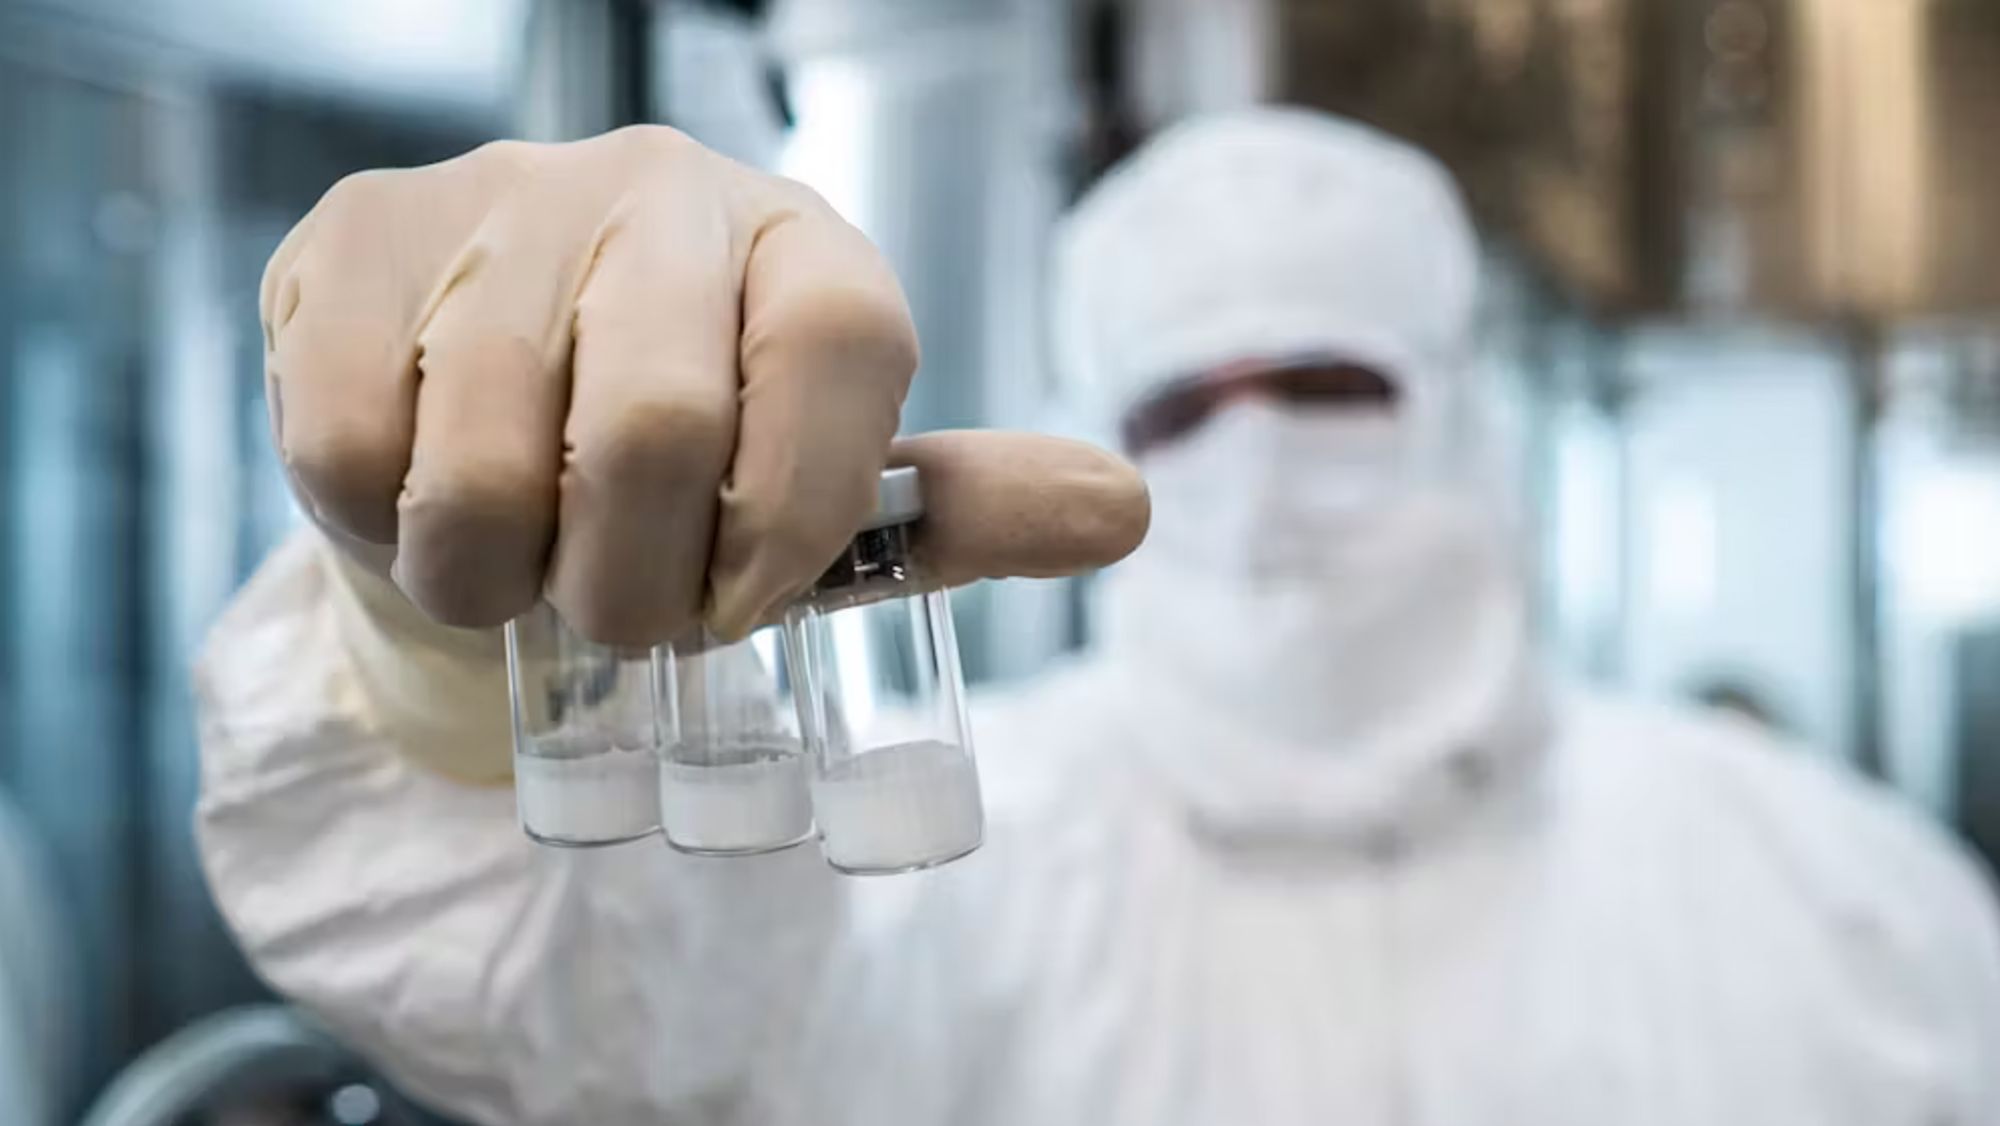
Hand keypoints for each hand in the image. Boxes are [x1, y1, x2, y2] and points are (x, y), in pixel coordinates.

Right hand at [262, 126, 1146, 644]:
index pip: (848, 351)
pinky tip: (425, 500)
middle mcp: (663, 191)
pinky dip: (389, 532)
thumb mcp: (822, 488)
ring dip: (501, 579)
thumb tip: (1122, 510)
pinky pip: (359, 450)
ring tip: (519, 566)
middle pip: (659, 430)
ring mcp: (500, 203)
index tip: (743, 599)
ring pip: (493, 463)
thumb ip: (953, 508)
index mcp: (803, 244)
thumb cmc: (679, 468)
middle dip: (634, 591)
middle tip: (618, 611)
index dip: (795, 515)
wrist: (481, 411)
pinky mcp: (354, 242)